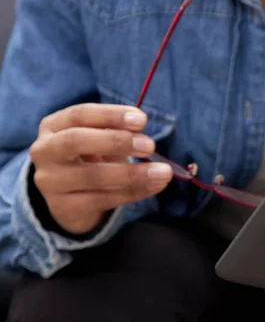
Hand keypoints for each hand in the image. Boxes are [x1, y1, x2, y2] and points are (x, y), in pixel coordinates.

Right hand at [30, 103, 172, 234]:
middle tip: (150, 145)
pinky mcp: (64, 207)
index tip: (142, 119)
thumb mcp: (101, 137)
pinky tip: (155, 186)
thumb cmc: (92, 155)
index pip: (79, 114)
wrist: (72, 196)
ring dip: (133, 173)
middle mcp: (45, 151)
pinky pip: (102, 200)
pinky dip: (134, 192)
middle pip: (76, 141)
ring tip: (163, 172)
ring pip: (92, 176)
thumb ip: (117, 129)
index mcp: (54, 125)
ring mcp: (50, 181)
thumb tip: (141, 125)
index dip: (111, 115)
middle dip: (116, 141)